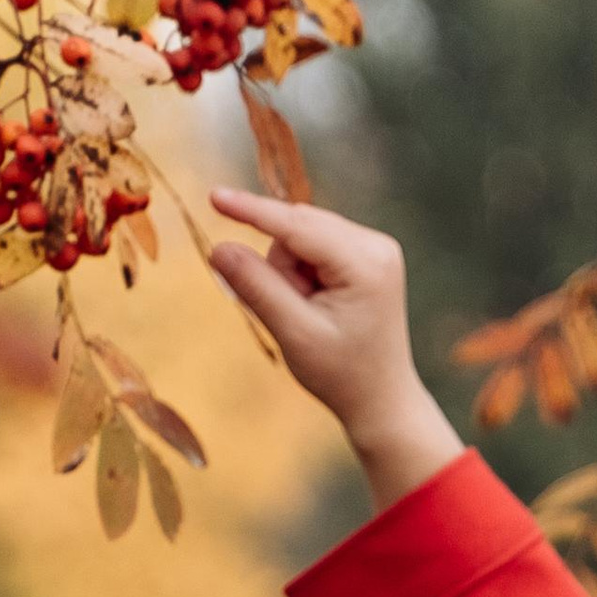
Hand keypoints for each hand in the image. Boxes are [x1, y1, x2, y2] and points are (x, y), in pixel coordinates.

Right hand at [205, 191, 459, 507]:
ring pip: (303, 237)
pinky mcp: (367, 256)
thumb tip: (218, 248)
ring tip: (310, 315)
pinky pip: (315, 247)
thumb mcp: (293, 333)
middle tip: (295, 314)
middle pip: (299, 229)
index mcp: (366, 263)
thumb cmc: (341, 374)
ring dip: (291, 274)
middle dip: (282, 269)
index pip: (297, 226)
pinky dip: (302, 275)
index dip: (253, 211)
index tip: (215, 196)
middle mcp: (376, 245)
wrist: (381, 400)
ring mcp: (375, 248)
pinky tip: (317, 305)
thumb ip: (256, 287)